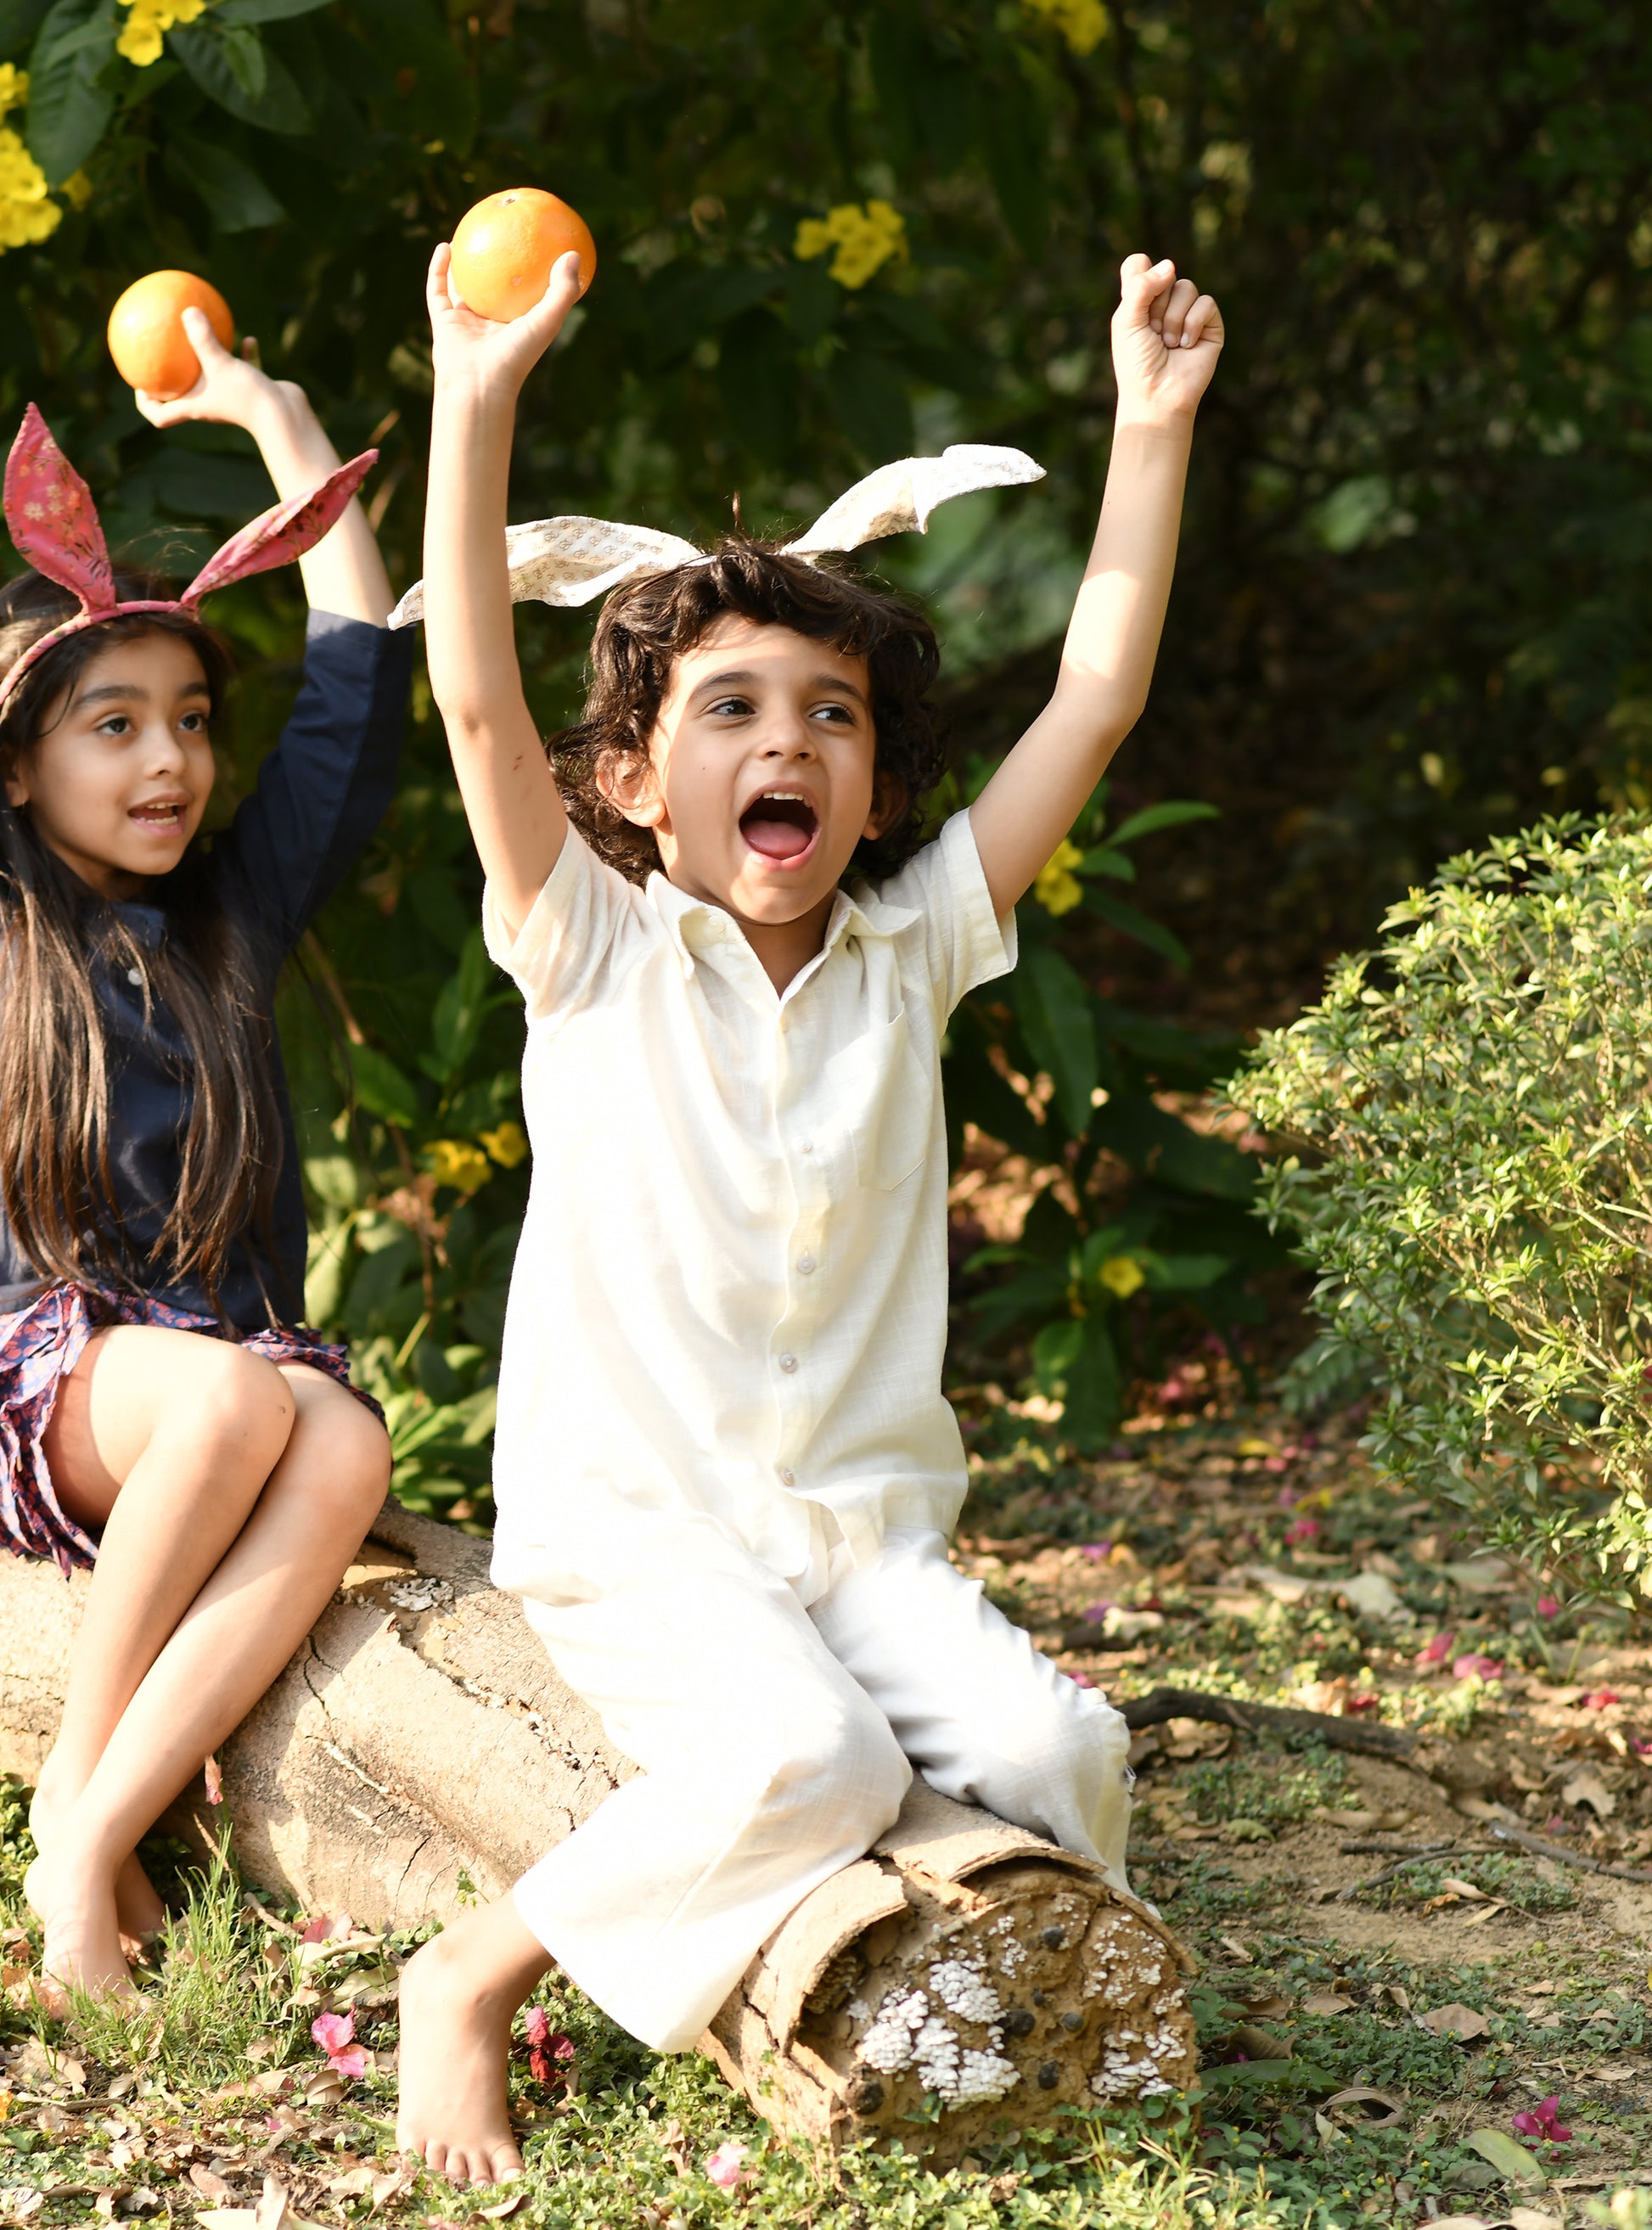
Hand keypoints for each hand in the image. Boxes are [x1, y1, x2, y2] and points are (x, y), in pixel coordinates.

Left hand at [135, 307, 306, 439]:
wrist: (287, 417)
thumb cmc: (248, 397)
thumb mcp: (220, 363)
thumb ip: (202, 337)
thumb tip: (186, 310)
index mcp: (195, 406)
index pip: (161, 416)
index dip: (146, 403)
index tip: (139, 384)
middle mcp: (210, 404)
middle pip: (184, 396)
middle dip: (173, 377)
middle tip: (162, 353)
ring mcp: (232, 398)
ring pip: (215, 379)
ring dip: (209, 361)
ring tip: (205, 336)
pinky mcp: (254, 392)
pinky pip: (244, 371)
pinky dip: (244, 355)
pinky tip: (246, 337)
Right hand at [428, 241, 583, 404]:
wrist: (479, 384)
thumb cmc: (517, 356)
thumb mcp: (547, 322)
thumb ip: (563, 291)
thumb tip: (573, 253)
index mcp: (515, 325)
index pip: (524, 294)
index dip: (530, 272)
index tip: (537, 245)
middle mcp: (490, 322)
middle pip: (493, 288)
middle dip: (495, 264)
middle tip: (502, 234)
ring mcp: (465, 321)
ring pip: (461, 286)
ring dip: (462, 262)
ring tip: (467, 233)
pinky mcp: (443, 320)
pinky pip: (438, 289)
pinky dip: (440, 268)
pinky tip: (446, 245)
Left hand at [1110, 253, 1222, 427]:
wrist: (1157, 395)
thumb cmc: (1137, 363)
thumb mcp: (1127, 321)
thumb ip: (1140, 287)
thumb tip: (1170, 266)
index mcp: (1139, 300)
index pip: (1139, 264)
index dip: (1139, 274)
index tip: (1135, 298)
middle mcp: (1164, 302)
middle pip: (1165, 273)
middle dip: (1156, 306)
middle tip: (1152, 333)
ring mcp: (1187, 312)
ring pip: (1186, 287)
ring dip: (1174, 318)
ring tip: (1169, 344)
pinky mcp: (1209, 325)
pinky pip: (1206, 303)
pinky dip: (1193, 324)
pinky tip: (1186, 346)